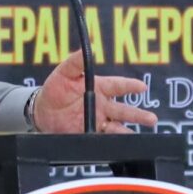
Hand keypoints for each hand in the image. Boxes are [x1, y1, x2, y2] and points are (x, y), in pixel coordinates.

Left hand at [32, 55, 156, 134]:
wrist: (41, 111)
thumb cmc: (55, 88)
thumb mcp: (64, 72)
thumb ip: (75, 62)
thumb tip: (86, 48)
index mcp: (99, 87)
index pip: (118, 86)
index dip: (130, 86)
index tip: (142, 87)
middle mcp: (103, 105)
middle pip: (124, 110)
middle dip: (138, 115)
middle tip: (151, 119)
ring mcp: (98, 120)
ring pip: (117, 126)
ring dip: (127, 131)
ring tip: (136, 135)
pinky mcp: (90, 133)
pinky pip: (104, 138)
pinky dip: (112, 142)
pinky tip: (119, 144)